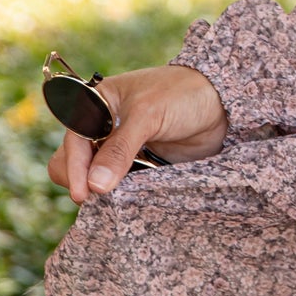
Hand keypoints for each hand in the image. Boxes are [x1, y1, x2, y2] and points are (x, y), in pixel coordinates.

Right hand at [47, 65, 228, 203]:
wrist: (222, 103)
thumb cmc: (182, 94)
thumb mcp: (148, 115)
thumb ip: (120, 149)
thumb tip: (96, 186)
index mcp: (96, 104)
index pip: (72, 140)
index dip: (75, 167)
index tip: (83, 193)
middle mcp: (102, 127)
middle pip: (74, 161)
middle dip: (81, 180)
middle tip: (97, 199)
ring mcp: (120, 148)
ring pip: (94, 177)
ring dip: (100, 190)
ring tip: (113, 202)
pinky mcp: (139, 166)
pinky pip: (120, 185)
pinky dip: (119, 195)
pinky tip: (127, 201)